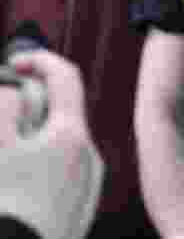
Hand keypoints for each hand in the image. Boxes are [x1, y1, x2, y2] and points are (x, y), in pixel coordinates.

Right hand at [0, 49, 103, 238]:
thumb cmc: (7, 207)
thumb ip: (5, 104)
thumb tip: (12, 87)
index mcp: (73, 134)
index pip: (65, 77)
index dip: (37, 61)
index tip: (12, 65)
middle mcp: (89, 156)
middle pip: (59, 112)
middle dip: (27, 107)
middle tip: (3, 112)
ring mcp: (86, 184)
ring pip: (57, 144)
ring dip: (29, 138)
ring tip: (7, 157)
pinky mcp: (76, 208)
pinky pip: (57, 171)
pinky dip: (36, 163)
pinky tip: (15, 181)